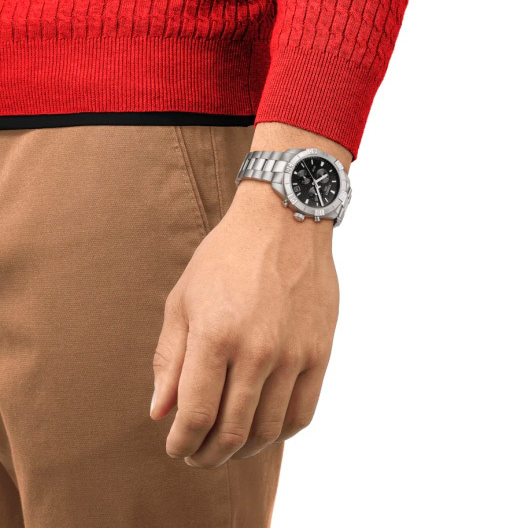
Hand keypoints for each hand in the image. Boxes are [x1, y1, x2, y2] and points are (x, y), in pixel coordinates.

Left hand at [150, 180, 339, 468]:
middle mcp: (257, 351)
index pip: (195, 415)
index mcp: (215, 335)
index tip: (174, 447)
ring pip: (268, 430)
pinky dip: (280, 434)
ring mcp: (294, 354)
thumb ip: (171, 359)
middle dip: (207, 455)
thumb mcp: (184, 300)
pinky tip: (264, 429)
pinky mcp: (320, 352)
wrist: (283, 224)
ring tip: (227, 447)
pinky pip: (302, 413)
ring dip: (242, 450)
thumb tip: (161, 413)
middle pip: (231, 430)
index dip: (181, 442)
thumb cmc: (225, 258)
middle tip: (196, 456)